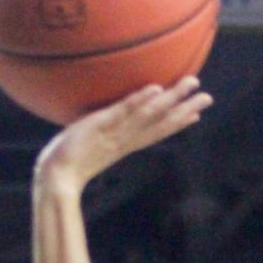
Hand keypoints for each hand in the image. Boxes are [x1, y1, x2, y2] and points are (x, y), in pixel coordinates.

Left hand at [36, 77, 212, 192]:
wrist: (55, 178)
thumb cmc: (66, 164)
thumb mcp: (87, 147)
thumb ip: (98, 136)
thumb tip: (98, 128)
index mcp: (123, 145)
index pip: (155, 132)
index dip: (177, 123)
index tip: (196, 114)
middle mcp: (124, 139)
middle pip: (160, 123)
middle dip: (184, 109)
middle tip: (208, 97)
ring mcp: (115, 133)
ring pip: (149, 114)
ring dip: (171, 99)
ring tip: (191, 84)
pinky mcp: (100, 126)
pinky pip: (123, 111)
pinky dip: (140, 101)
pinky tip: (156, 90)